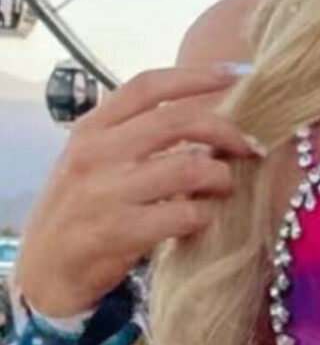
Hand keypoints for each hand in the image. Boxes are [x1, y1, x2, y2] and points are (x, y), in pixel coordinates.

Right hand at [16, 64, 264, 314]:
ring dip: (219, 178)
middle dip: (224, 130)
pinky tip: (203, 220)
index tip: (237, 74)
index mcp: (91, 128)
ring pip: (187, 169)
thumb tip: (205, 118)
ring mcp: (105, 192)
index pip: (147, 86)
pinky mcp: (118, 232)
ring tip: (225, 187)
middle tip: (250, 145)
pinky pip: (183, 215)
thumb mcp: (93, 162)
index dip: (196, 76)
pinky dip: (203, 216)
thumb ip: (134, 137)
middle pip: (175, 122)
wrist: (45, 270)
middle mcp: (95, 153)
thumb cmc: (80, 210)